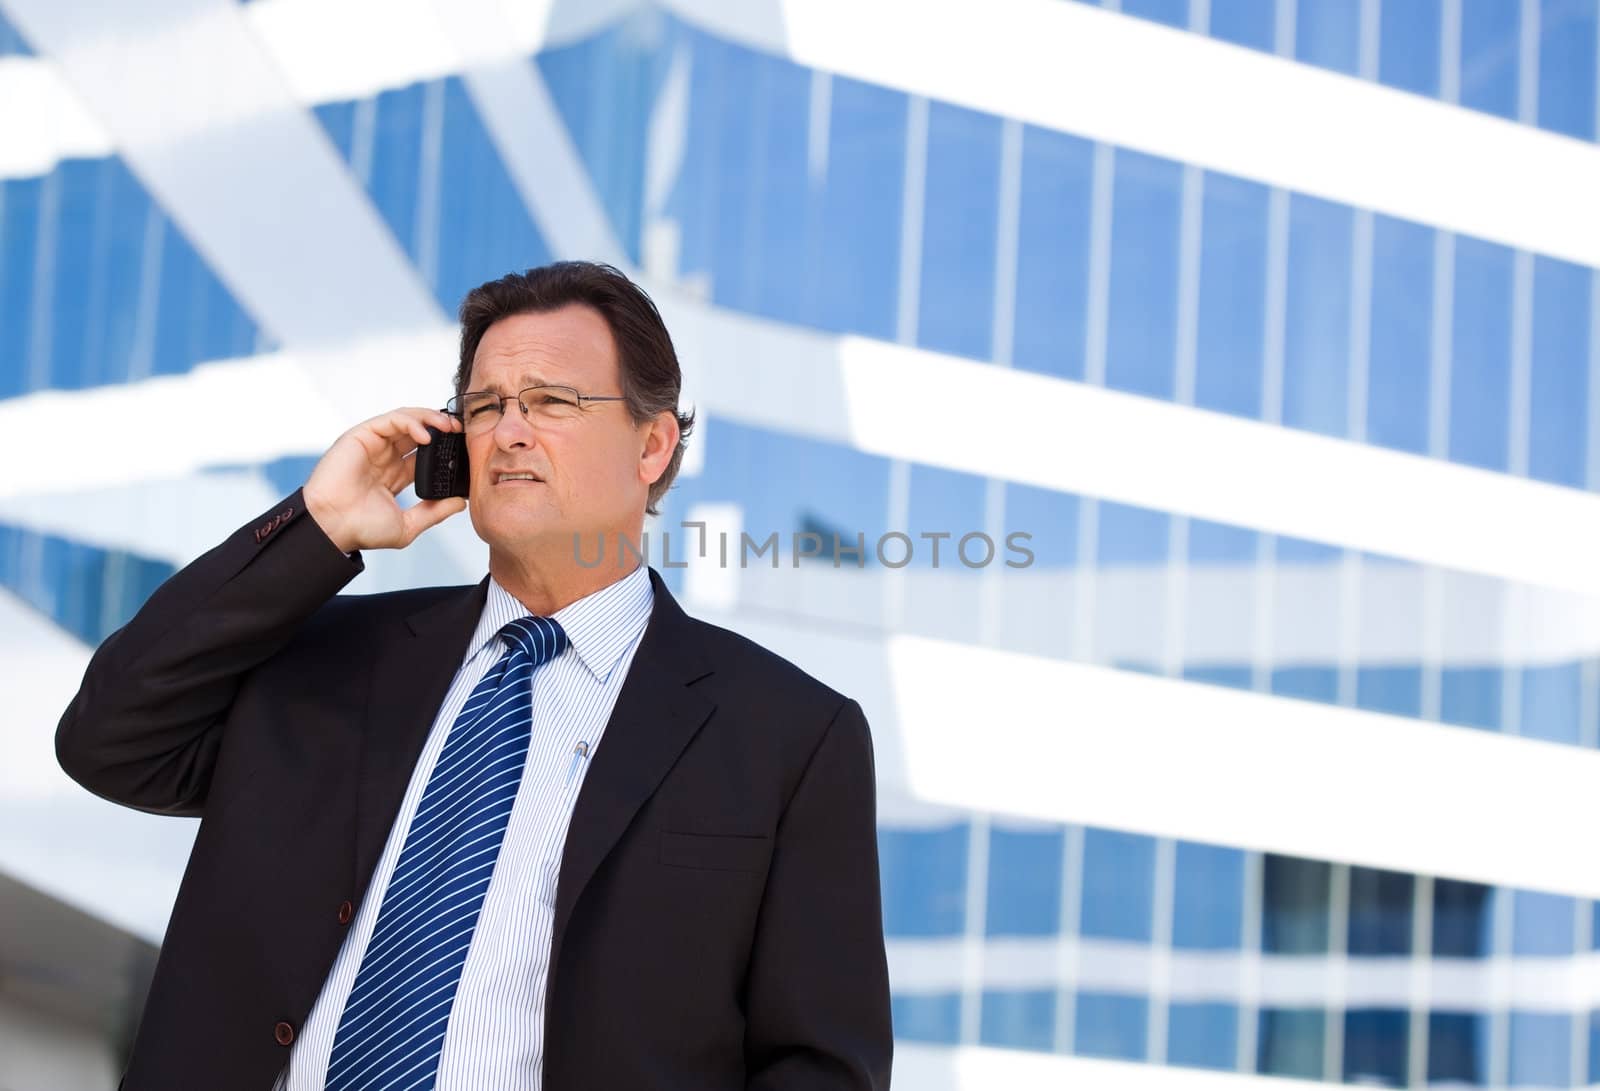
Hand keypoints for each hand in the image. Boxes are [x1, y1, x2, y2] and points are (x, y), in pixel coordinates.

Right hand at [303, 408, 465, 552]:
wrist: (332, 528)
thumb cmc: (361, 530)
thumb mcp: (407, 525)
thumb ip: (434, 512)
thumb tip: (461, 503)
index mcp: (395, 475)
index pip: (425, 454)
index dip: (445, 449)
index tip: (465, 450)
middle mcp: (384, 457)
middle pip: (418, 431)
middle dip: (441, 427)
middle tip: (461, 430)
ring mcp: (372, 445)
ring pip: (405, 420)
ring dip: (429, 419)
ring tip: (448, 427)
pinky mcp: (360, 436)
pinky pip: (390, 421)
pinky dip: (410, 423)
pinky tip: (425, 437)